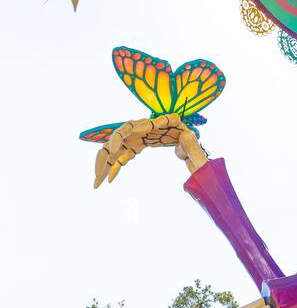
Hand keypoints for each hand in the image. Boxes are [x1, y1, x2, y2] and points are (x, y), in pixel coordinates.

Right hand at [93, 113, 207, 187]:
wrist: (185, 137)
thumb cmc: (188, 136)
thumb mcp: (190, 138)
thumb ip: (188, 139)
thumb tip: (185, 137)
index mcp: (152, 125)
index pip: (133, 126)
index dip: (123, 135)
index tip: (116, 148)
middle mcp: (139, 130)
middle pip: (117, 139)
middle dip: (106, 154)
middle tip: (98, 172)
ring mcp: (135, 139)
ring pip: (114, 150)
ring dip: (103, 166)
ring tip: (96, 182)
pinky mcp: (134, 147)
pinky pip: (120, 158)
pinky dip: (114, 168)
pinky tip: (109, 181)